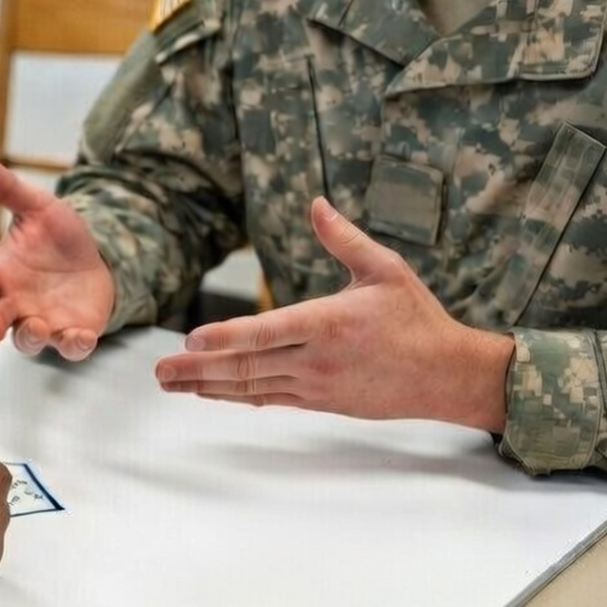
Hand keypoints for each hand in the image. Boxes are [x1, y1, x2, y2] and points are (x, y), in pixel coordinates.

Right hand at [0, 155, 113, 360]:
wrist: (95, 255)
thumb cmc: (54, 236)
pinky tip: (81, 336)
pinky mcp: (70, 331)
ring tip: (37, 327)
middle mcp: (14, 301)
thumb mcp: (35, 206)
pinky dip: (72, 345)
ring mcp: (41, 319)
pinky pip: (68, 347)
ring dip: (28, 337)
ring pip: (25, 340)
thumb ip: (5, 188)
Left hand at [155, 198, 513, 431]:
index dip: (226, 336)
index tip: (190, 339)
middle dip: (198, 369)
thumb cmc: (416, 319)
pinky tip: (209, 392)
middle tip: (159, 370)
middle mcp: (316, 358)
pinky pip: (267, 399)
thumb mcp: (385, 270)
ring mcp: (315, 385)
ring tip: (170, 382)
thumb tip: (316, 204)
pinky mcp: (318, 402)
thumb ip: (344, 239)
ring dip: (207, 386)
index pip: (266, 332)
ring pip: (251, 386)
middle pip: (247, 365)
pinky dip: (235, 396)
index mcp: (328, 322)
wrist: (447, 376)